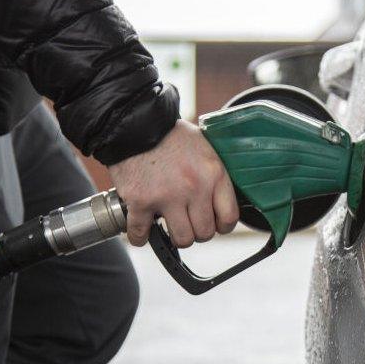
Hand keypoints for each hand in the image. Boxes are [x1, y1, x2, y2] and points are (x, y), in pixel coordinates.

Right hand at [108, 120, 239, 246]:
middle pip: (205, 233)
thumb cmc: (168, 134)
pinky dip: (140, 237)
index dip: (222, 226)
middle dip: (197, 230)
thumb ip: (213, 173)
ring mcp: (167, 197)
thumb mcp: (204, 147)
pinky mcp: (140, 201)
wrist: (135, 123)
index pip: (229, 217)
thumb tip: (220, 198)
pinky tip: (142, 231)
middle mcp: (194, 188)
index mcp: (213, 173)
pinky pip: (142, 234)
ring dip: (174, 236)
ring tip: (168, 224)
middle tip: (188, 221)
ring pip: (181, 239)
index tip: (214, 224)